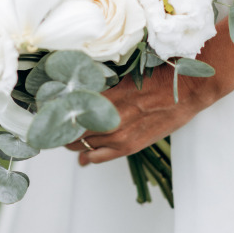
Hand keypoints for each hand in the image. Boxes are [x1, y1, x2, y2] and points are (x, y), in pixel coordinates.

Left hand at [67, 62, 221, 165]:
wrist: (188, 89)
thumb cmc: (159, 76)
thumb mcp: (123, 75)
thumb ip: (99, 86)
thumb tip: (76, 92)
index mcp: (105, 96)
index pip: (66, 109)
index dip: (53, 111)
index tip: (45, 109)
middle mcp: (108, 118)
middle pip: (69, 129)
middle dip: (60, 127)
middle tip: (53, 123)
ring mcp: (119, 136)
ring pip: (81, 145)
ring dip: (72, 141)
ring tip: (67, 136)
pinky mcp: (129, 146)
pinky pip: (98, 157)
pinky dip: (87, 156)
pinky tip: (83, 155)